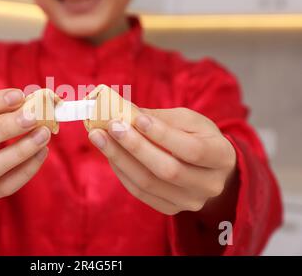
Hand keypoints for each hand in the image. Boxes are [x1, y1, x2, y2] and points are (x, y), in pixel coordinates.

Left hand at [88, 107, 236, 214]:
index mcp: (221, 157)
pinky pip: (140, 192)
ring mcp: (190, 201)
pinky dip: (121, 171)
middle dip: (134, 146)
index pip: (192, 149)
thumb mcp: (189, 120)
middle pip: (167, 170)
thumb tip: (125, 111)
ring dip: (119, 158)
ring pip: (148, 183)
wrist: (210, 168)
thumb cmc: (198, 137)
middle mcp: (209, 184)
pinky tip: (110, 153)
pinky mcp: (171, 208)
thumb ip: (161, 117)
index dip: (162, 134)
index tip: (135, 117)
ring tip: (100, 137)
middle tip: (110, 126)